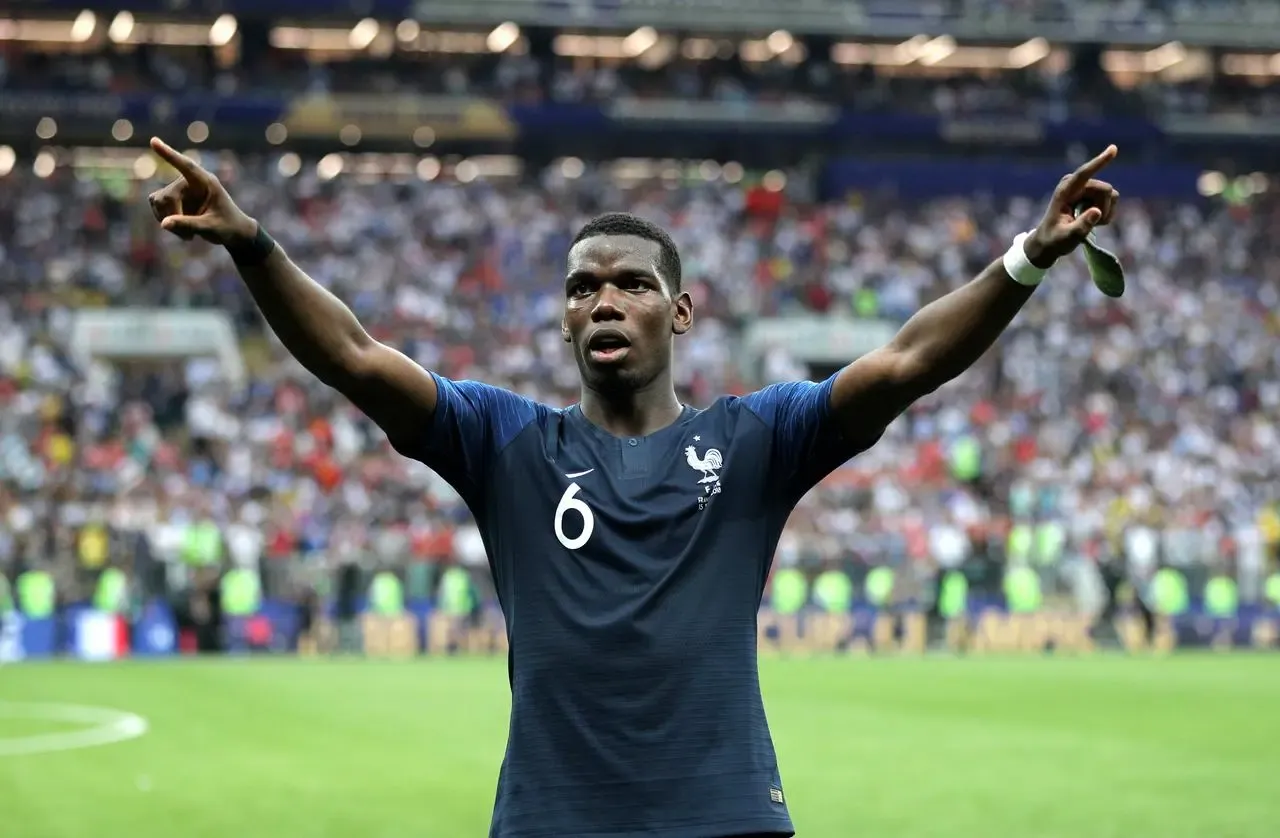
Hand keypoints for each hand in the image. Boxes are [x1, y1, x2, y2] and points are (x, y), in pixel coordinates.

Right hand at [147, 137, 256, 245]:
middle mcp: (190, 182)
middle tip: (188, 237)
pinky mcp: (173, 200)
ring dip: (167, 220)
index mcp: (206, 182)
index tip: (153, 141)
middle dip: (172, 217)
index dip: (169, 154)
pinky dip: (165, 222)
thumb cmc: (228, 226)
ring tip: (188, 236)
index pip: (186, 166)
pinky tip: (182, 232)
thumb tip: (164, 224)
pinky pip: (157, 208)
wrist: (233, 232)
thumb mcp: (212, 228)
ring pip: (158, 201)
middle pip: (166, 195)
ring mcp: (180, 190)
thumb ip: (190, 225)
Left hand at [1024, 145, 1120, 268]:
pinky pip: (1112, 200)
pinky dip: (1107, 213)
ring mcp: (1086, 188)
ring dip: (1105, 212)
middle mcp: (1076, 185)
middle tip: (1086, 223)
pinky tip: (1092, 220)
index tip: (1113, 149)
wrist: (1048, 242)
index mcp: (1065, 191)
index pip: (1084, 174)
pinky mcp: (1093, 194)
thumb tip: (1097, 212)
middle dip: (1103, 208)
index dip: (1099, 162)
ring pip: (1111, 196)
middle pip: (1105, 190)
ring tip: (1087, 222)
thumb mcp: (1067, 237)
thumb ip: (1081, 226)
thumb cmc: (1054, 240)